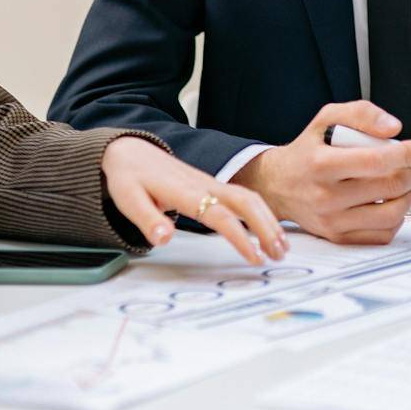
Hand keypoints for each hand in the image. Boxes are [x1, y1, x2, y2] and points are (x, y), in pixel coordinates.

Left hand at [101, 135, 286, 263]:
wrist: (131, 152)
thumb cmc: (130, 178)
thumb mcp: (129, 199)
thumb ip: (147, 220)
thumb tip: (164, 238)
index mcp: (185, 191)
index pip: (219, 215)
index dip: (239, 237)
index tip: (254, 257)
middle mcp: (204, 185)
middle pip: (246, 202)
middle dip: (267, 227)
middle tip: (280, 253)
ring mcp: (211, 184)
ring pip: (250, 198)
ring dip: (269, 221)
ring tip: (282, 246)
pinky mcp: (213, 185)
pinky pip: (245, 197)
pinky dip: (262, 213)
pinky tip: (269, 229)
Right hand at [236, 101, 410, 244]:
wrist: (277, 185)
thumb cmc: (306, 150)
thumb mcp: (327, 118)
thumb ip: (361, 114)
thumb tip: (393, 128)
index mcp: (322, 163)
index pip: (374, 161)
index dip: (407, 155)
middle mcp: (326, 195)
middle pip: (388, 187)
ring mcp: (332, 220)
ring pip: (391, 214)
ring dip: (407, 196)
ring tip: (401, 182)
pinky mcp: (338, 237)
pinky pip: (382, 234)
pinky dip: (395, 218)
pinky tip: (388, 202)